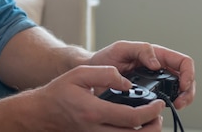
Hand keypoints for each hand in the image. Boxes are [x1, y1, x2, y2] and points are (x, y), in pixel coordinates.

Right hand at [19, 65, 165, 130]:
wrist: (43, 112)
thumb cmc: (59, 92)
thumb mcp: (79, 74)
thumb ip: (104, 74)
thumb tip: (127, 83)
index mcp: (94, 111)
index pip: (131, 117)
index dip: (150, 111)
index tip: (158, 103)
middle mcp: (97, 130)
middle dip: (154, 127)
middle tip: (157, 114)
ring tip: (149, 120)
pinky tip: (134, 125)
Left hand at [88, 41, 195, 108]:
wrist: (92, 73)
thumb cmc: (106, 58)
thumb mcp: (121, 48)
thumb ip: (140, 50)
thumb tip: (157, 64)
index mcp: (156, 55)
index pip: (183, 62)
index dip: (188, 73)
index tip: (182, 85)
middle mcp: (159, 69)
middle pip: (185, 79)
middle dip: (187, 91)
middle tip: (180, 101)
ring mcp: (155, 83)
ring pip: (179, 92)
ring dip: (182, 99)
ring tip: (175, 105)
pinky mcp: (149, 95)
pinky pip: (164, 100)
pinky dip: (168, 105)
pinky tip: (161, 108)